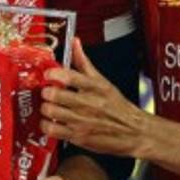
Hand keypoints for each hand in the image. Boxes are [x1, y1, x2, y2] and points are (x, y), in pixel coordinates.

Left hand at [41, 38, 146, 157]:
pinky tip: (50, 121)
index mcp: (94, 87)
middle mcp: (88, 103)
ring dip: (45, 108)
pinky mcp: (78, 136)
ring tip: (49, 106)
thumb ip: (84, 62)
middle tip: (48, 91)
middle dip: (46, 92)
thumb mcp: (103, 81)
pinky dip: (46, 124)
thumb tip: (75, 43)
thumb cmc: (117, 106)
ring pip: (51, 111)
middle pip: (55, 94)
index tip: (48, 74)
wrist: (134, 131)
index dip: (53, 73)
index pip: (69, 76)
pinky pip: (52, 129)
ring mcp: (82, 121)